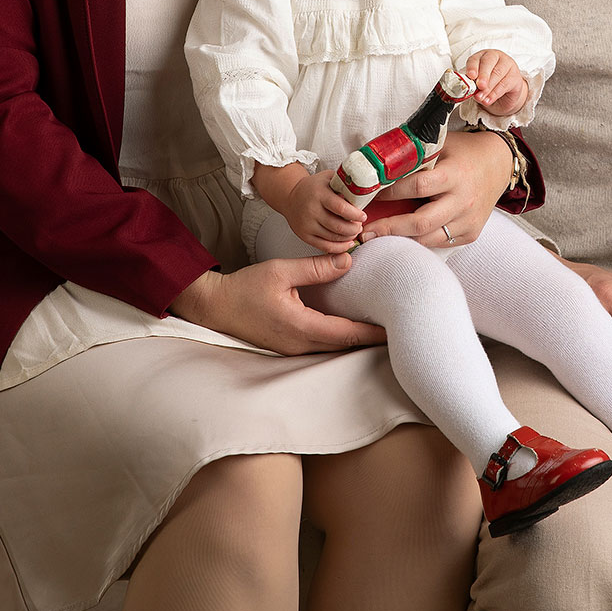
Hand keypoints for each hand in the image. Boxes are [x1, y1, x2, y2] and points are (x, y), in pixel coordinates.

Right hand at [168, 255, 384, 355]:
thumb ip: (315, 268)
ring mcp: (293, 349)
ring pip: (333, 347)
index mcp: (301, 327)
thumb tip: (348, 261)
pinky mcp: (289, 345)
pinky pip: (320, 344)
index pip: (346, 334)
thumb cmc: (245, 288)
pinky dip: (338, 337)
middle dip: (369, 338)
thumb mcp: (281, 271)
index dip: (372, 333)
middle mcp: (300, 344)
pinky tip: (348, 325)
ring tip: (378, 327)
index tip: (394, 329)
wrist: (215, 305)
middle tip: (396, 327)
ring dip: (355, 338)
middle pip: (344, 345)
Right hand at [253, 163, 364, 252]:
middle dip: (354, 228)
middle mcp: (311, 210)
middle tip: (359, 225)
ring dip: (348, 237)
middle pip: (339, 226)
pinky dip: (339, 247)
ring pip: (333, 238)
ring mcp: (307, 225)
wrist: (290, 197)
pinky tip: (347, 243)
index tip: (363, 216)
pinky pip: (324, 246)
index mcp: (319, 194)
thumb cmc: (314, 187)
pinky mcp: (304, 235)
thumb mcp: (328, 178)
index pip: (341, 208)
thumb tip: (365, 185)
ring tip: (354, 232)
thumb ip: (344, 182)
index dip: (355, 215)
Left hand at [359, 127, 508, 247]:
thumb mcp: (441, 144)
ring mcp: (469, 220)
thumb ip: (414, 155)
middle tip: (364, 231)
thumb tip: (375, 162)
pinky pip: (439, 242)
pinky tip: (402, 237)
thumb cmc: (464, 152)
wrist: (499, 164)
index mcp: (455, 174)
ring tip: (376, 237)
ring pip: (428, 238)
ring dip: (400, 238)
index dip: (392, 192)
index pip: (418, 186)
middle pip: (421, 222)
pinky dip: (419, 240)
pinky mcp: (471, 233)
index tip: (370, 195)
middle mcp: (463, 200)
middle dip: (389, 228)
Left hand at [462, 49, 527, 116]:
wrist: (505, 95)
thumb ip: (474, 85)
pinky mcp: (515, 76)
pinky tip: (489, 100)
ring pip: (497, 73)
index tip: (470, 76)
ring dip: (488, 87)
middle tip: (479, 85)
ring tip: (481, 97)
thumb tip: (470, 91)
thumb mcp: (478, 84)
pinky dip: (495, 93)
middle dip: (483, 75)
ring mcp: (507, 64)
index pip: (475, 59)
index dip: (472, 67)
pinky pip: (505, 84)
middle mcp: (495, 56)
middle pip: (488, 62)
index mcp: (482, 56)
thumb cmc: (489, 85)